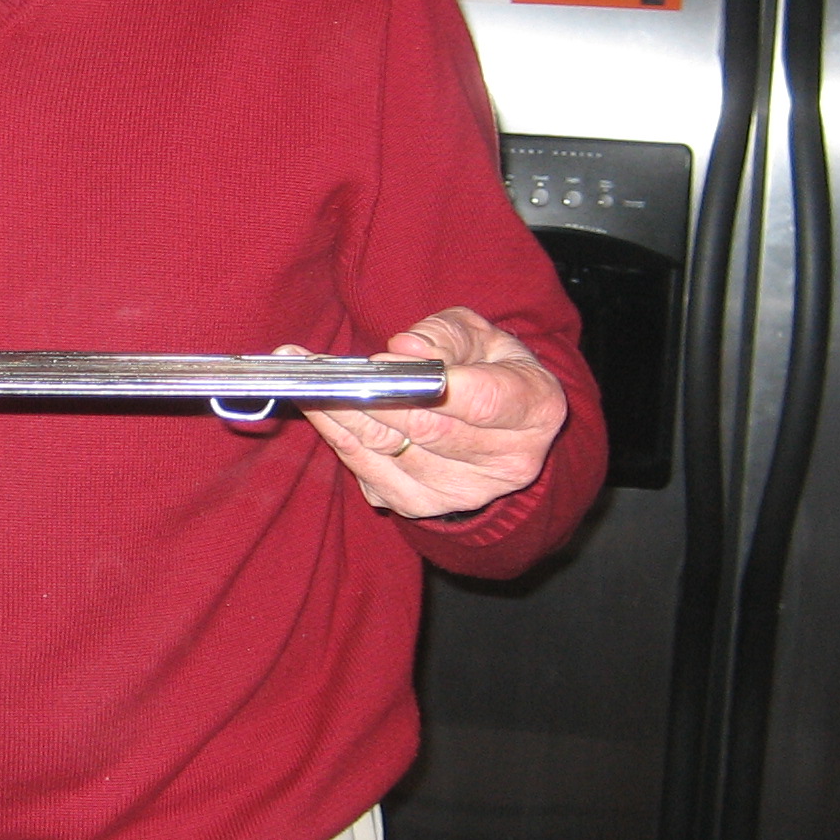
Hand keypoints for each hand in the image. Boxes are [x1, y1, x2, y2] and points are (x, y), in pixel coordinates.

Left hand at [285, 307, 567, 519]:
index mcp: (537, 409)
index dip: (430, 383)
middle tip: (321, 367)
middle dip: (370, 395)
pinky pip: (367, 468)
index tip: (384, 360)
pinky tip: (314, 404)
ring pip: (389, 449)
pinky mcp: (421, 505)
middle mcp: (508, 461)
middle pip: (427, 429)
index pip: (484, 401)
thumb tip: (403, 350)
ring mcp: (464, 491)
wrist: (492, 425)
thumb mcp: (480, 335)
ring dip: (340, 412)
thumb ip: (445, 335)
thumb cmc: (486, 367)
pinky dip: (337, 434)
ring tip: (302, 378)